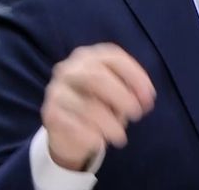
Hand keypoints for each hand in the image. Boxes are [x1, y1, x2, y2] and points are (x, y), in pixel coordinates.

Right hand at [41, 43, 155, 170]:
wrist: (68, 129)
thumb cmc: (100, 103)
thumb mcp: (117, 93)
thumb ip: (131, 91)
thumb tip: (144, 99)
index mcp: (90, 56)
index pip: (114, 58)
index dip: (136, 77)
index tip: (149, 98)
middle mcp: (70, 68)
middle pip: (96, 77)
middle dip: (122, 97)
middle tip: (136, 115)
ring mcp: (57, 89)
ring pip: (86, 105)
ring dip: (109, 123)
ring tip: (120, 136)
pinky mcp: (49, 112)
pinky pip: (72, 124)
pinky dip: (90, 135)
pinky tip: (99, 142)